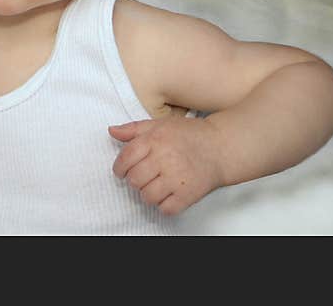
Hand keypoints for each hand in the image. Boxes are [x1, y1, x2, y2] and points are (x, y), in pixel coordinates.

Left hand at [109, 116, 224, 215]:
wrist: (221, 147)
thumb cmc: (189, 134)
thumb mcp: (160, 124)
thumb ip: (134, 128)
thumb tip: (112, 131)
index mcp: (155, 140)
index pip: (125, 158)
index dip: (119, 168)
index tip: (122, 171)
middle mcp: (165, 158)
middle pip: (134, 179)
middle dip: (134, 180)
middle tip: (143, 176)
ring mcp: (177, 178)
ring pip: (147, 196)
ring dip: (148, 193)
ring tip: (156, 185)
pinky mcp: (189, 194)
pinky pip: (166, 209)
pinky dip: (164, 205)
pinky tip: (168, 194)